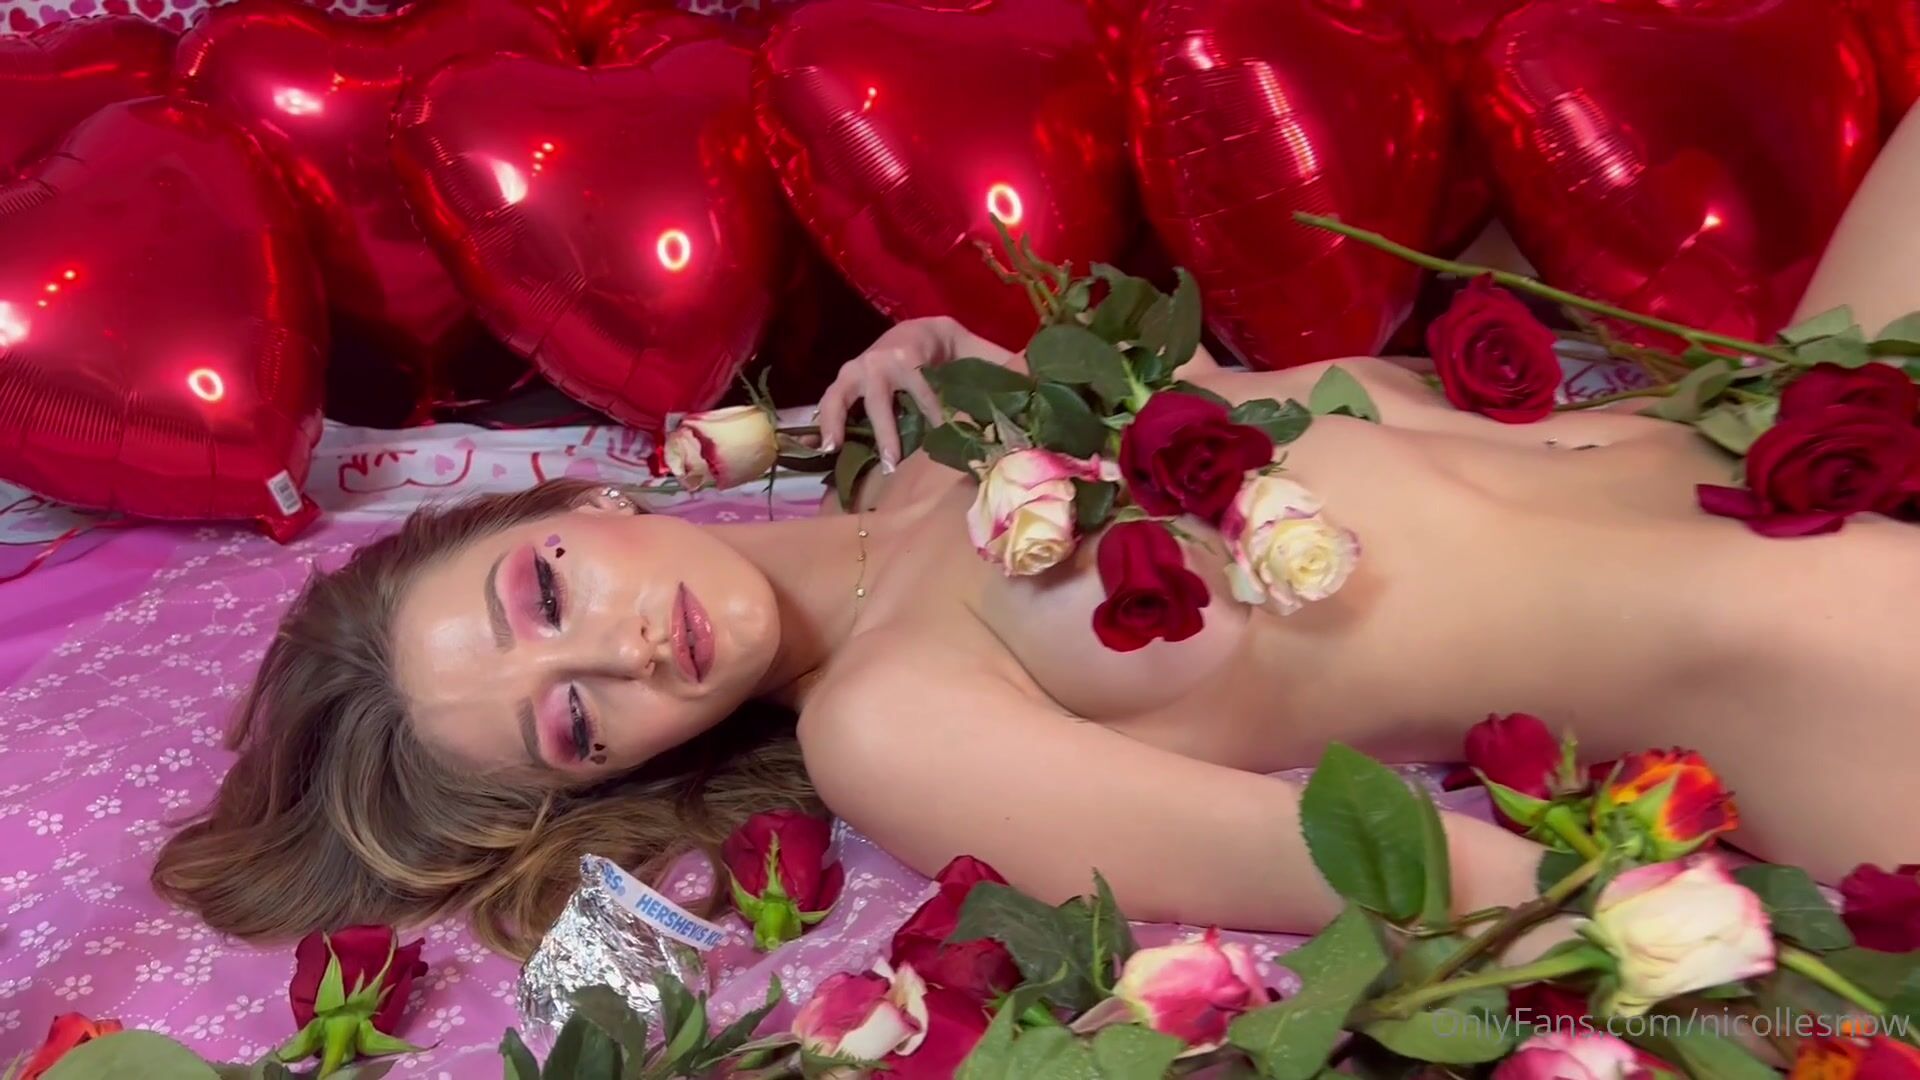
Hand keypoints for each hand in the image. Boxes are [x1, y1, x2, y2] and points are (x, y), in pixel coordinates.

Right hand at [816, 316, 1016, 467]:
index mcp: (915, 350)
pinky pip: (829, 401)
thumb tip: (1037, 381)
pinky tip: (822, 449)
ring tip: (835, 450)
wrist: (918, 328)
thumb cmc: (952, 347)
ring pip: (844, 397)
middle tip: (894, 462)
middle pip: (882, 399)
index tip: (945, 439)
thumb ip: (1003, 368)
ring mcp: (859, 369)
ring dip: (838, 423)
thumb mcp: (978, 352)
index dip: (936, 416)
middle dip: (887, 430)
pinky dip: (823, 422)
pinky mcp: (845, 380)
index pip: (926, 390)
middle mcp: (882, 359)